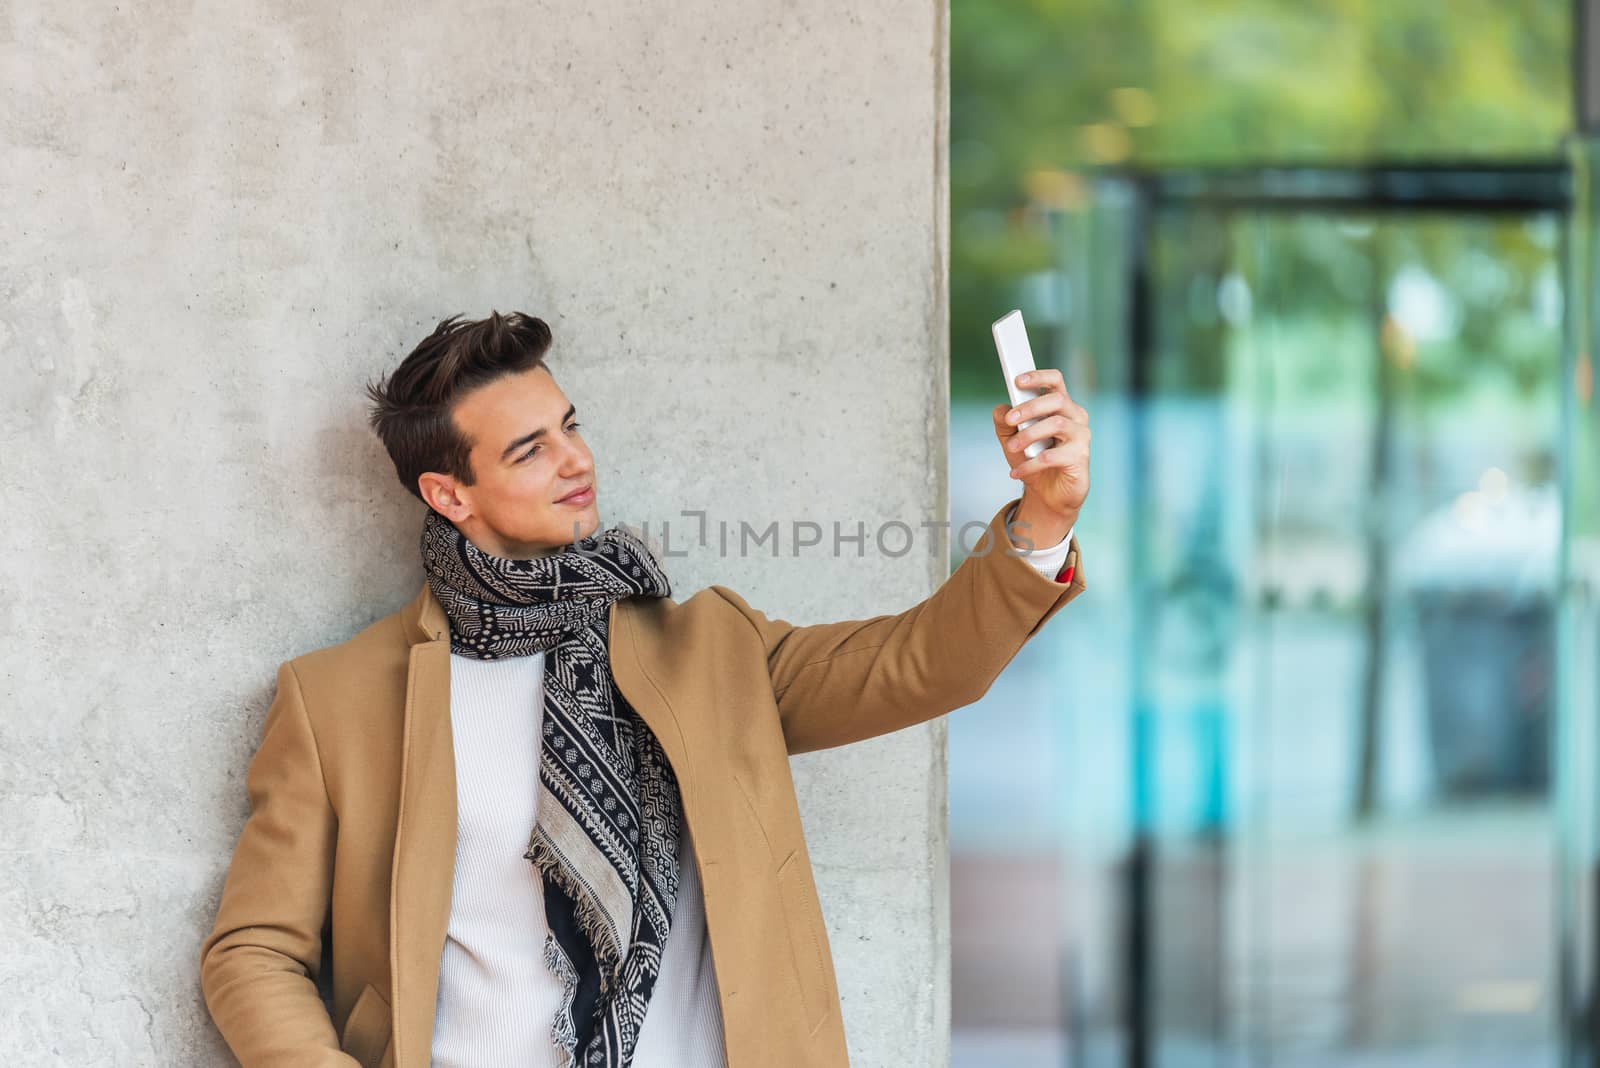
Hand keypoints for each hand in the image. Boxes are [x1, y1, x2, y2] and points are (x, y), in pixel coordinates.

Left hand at [991, 368, 1089, 545]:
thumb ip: (1005, 423)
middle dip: (1029, 408)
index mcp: (1060, 406)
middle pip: (1057, 400)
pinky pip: (1053, 456)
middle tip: (1009, 420)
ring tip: (1011, 447)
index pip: (1055, 381)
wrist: (1048, 494)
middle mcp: (1075, 417)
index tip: (1017, 381)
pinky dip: (1030, 464)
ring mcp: (1081, 437)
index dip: (1038, 376)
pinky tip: (1016, 472)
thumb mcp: (1012, 439)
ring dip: (1029, 435)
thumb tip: (1000, 409)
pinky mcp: (1080, 458)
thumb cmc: (1033, 459)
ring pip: (1056, 424)